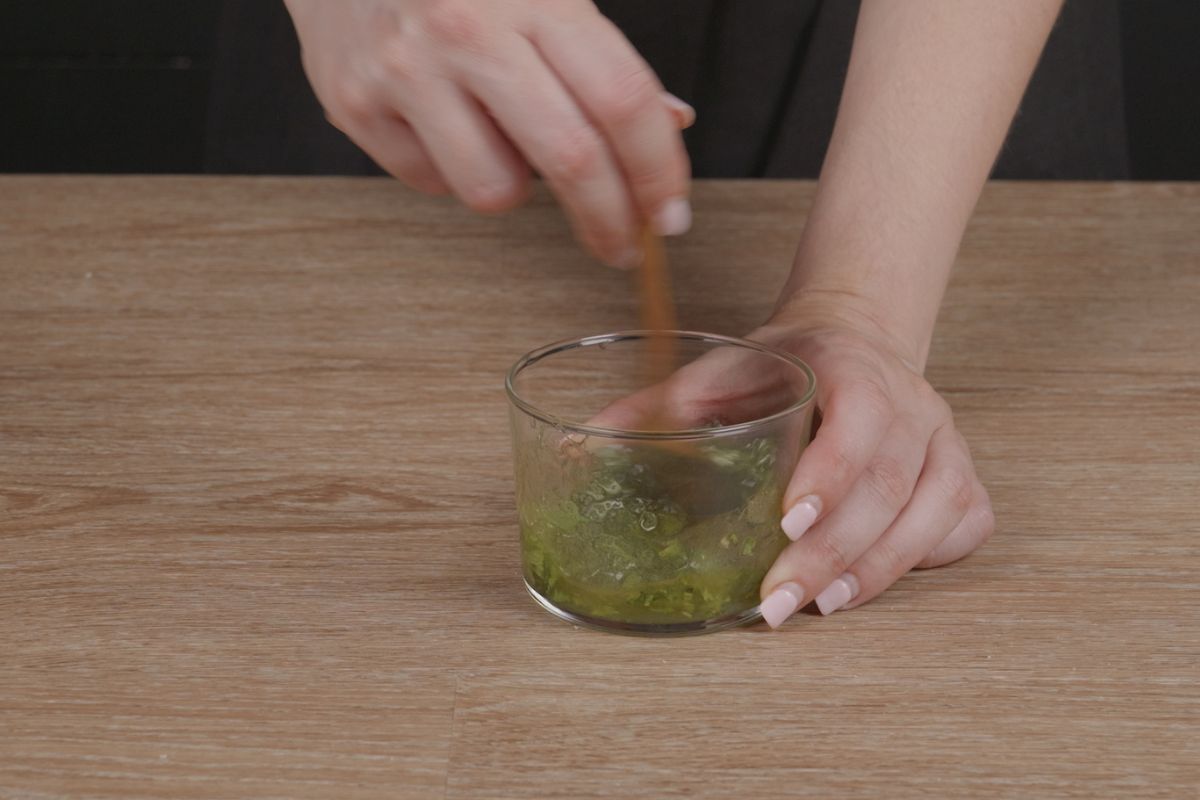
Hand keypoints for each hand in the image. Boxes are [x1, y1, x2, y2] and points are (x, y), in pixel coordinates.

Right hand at [284, 0, 693, 266]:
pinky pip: (432, 182)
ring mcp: (407, 70)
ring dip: (513, 185)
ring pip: (495, 190)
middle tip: (623, 244)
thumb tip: (669, 123)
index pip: (622, 100)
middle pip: (571, 158)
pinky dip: (450, 168)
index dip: (658, 171)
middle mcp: (468, 29)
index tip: (669, 212)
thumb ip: (602, 59)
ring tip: (497, 138)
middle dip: (610, 220)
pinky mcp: (356, 104)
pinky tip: (440, 122)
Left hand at [592, 307, 994, 626]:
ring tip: (819, 607)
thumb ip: (659, 404)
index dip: (829, 475)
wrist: (856, 339)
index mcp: (855, 366)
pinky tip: (870, 584)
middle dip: (834, 551)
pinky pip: (964, 525)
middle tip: (778, 603)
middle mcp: (914, 405)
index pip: (859, 421)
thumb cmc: (787, 362)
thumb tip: (582, 443)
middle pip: (892, 485)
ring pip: (933, 515)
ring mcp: (946, 442)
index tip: (785, 523)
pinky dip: (924, 562)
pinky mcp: (962, 474)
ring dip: (876, 570)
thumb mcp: (722, 368)